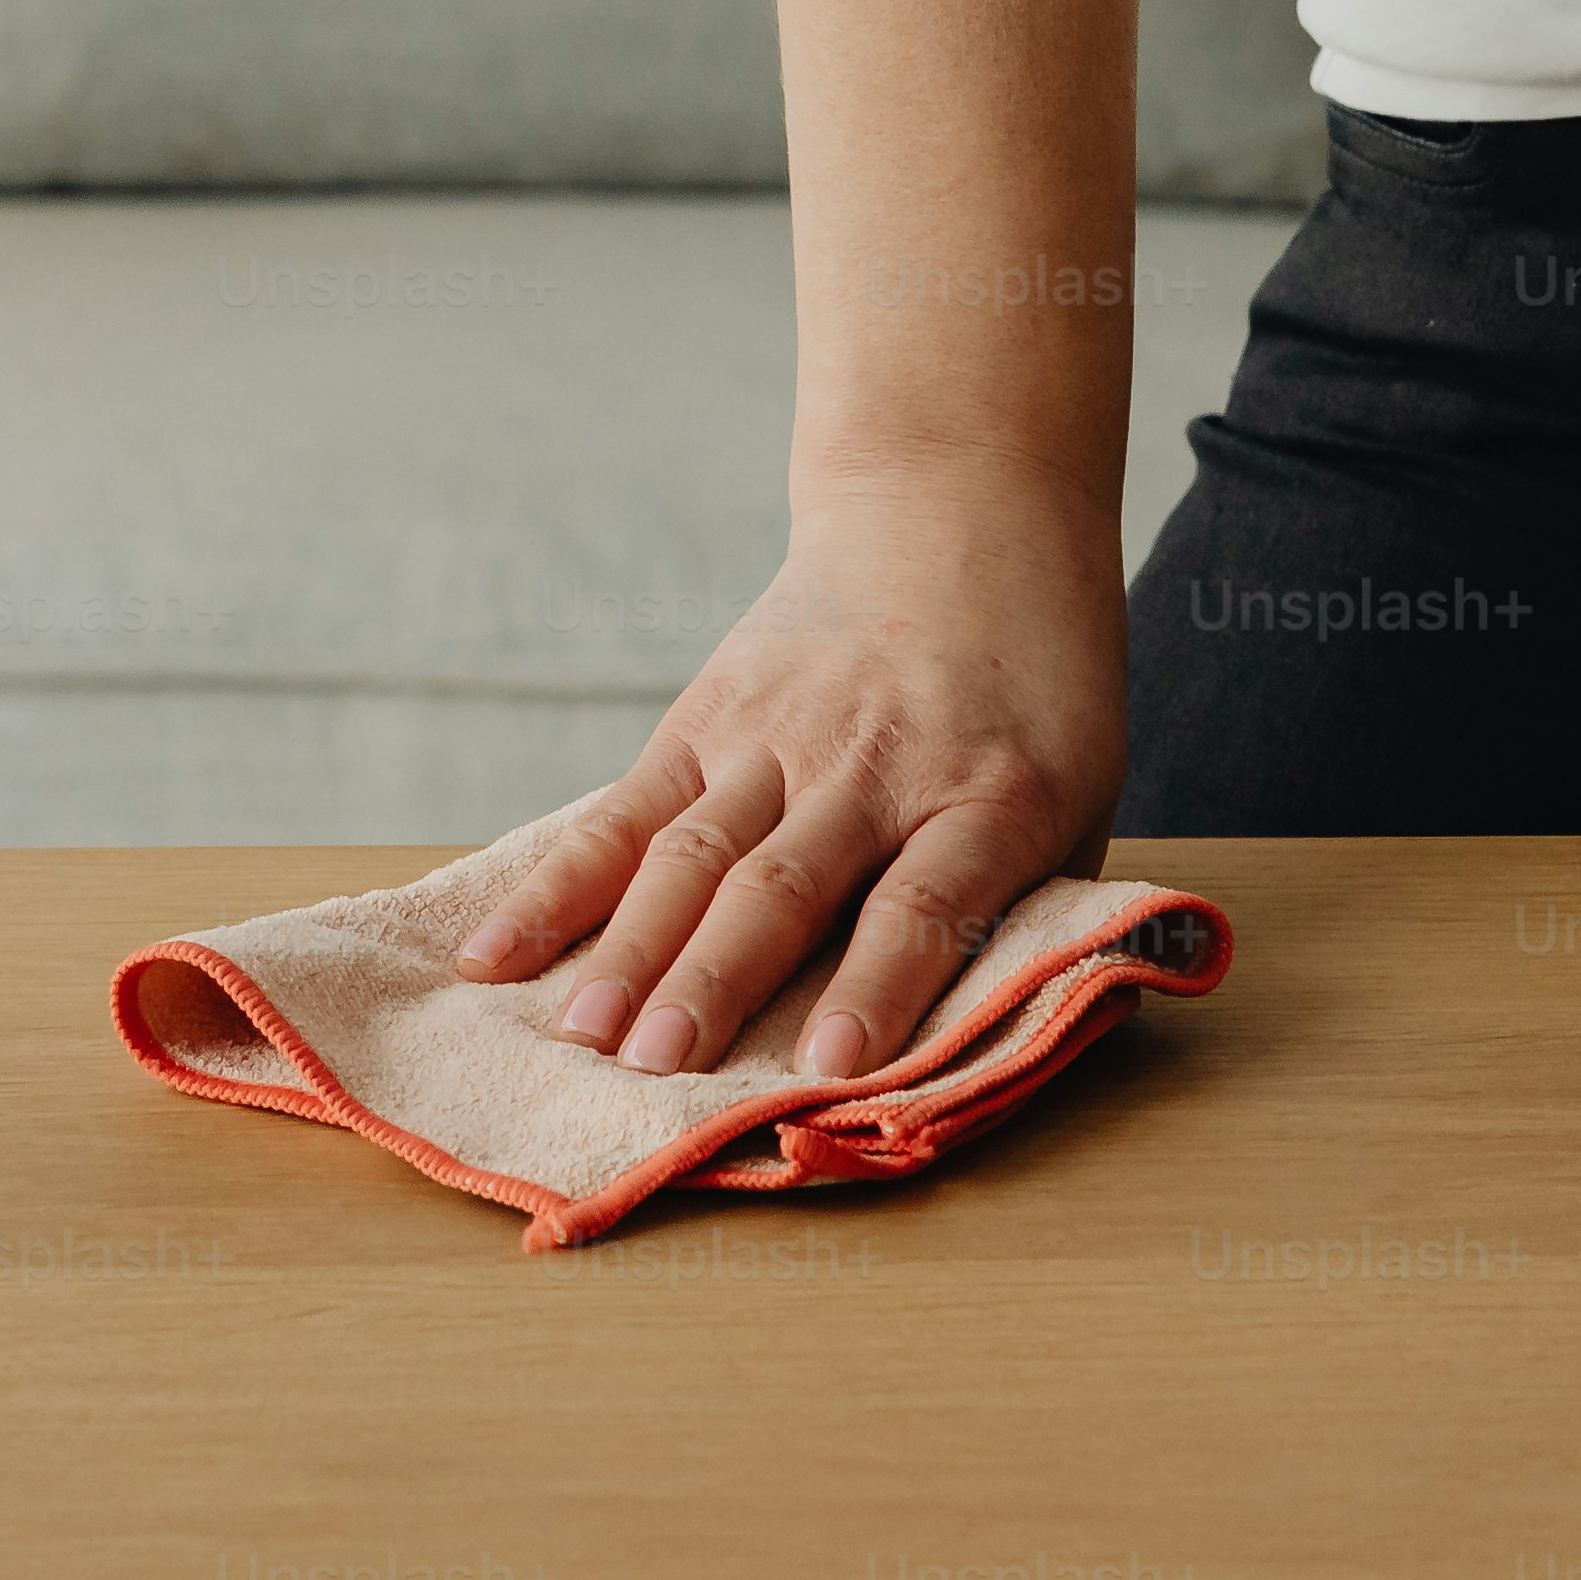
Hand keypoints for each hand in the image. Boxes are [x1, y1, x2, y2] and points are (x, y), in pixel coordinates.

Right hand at [447, 472, 1125, 1078]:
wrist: (962, 511)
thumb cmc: (1038, 688)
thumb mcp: (1083, 786)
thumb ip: (1037, 901)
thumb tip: (991, 1043)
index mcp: (991, 793)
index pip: (925, 899)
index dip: (877, 984)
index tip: (828, 1066)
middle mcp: (875, 764)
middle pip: (786, 883)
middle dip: (716, 981)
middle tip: (659, 1068)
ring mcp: (779, 737)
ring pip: (695, 852)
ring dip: (634, 947)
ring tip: (582, 1034)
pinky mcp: (707, 721)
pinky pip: (624, 811)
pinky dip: (558, 885)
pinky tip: (497, 953)